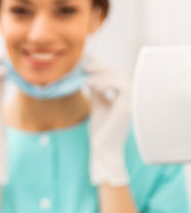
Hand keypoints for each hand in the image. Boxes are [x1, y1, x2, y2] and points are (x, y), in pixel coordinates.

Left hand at [84, 57, 130, 185]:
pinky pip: (122, 87)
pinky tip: (94, 86)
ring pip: (121, 76)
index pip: (115, 74)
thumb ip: (96, 92)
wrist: (103, 151)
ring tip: (87, 78)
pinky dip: (107, 82)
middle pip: (119, 72)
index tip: (85, 62)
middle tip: (84, 65)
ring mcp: (129, 102)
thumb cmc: (100, 132)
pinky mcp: (126, 108)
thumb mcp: (97, 107)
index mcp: (122, 96)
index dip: (101, 65)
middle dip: (101, 66)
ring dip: (102, 73)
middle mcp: (128, 97)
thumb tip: (89, 76)